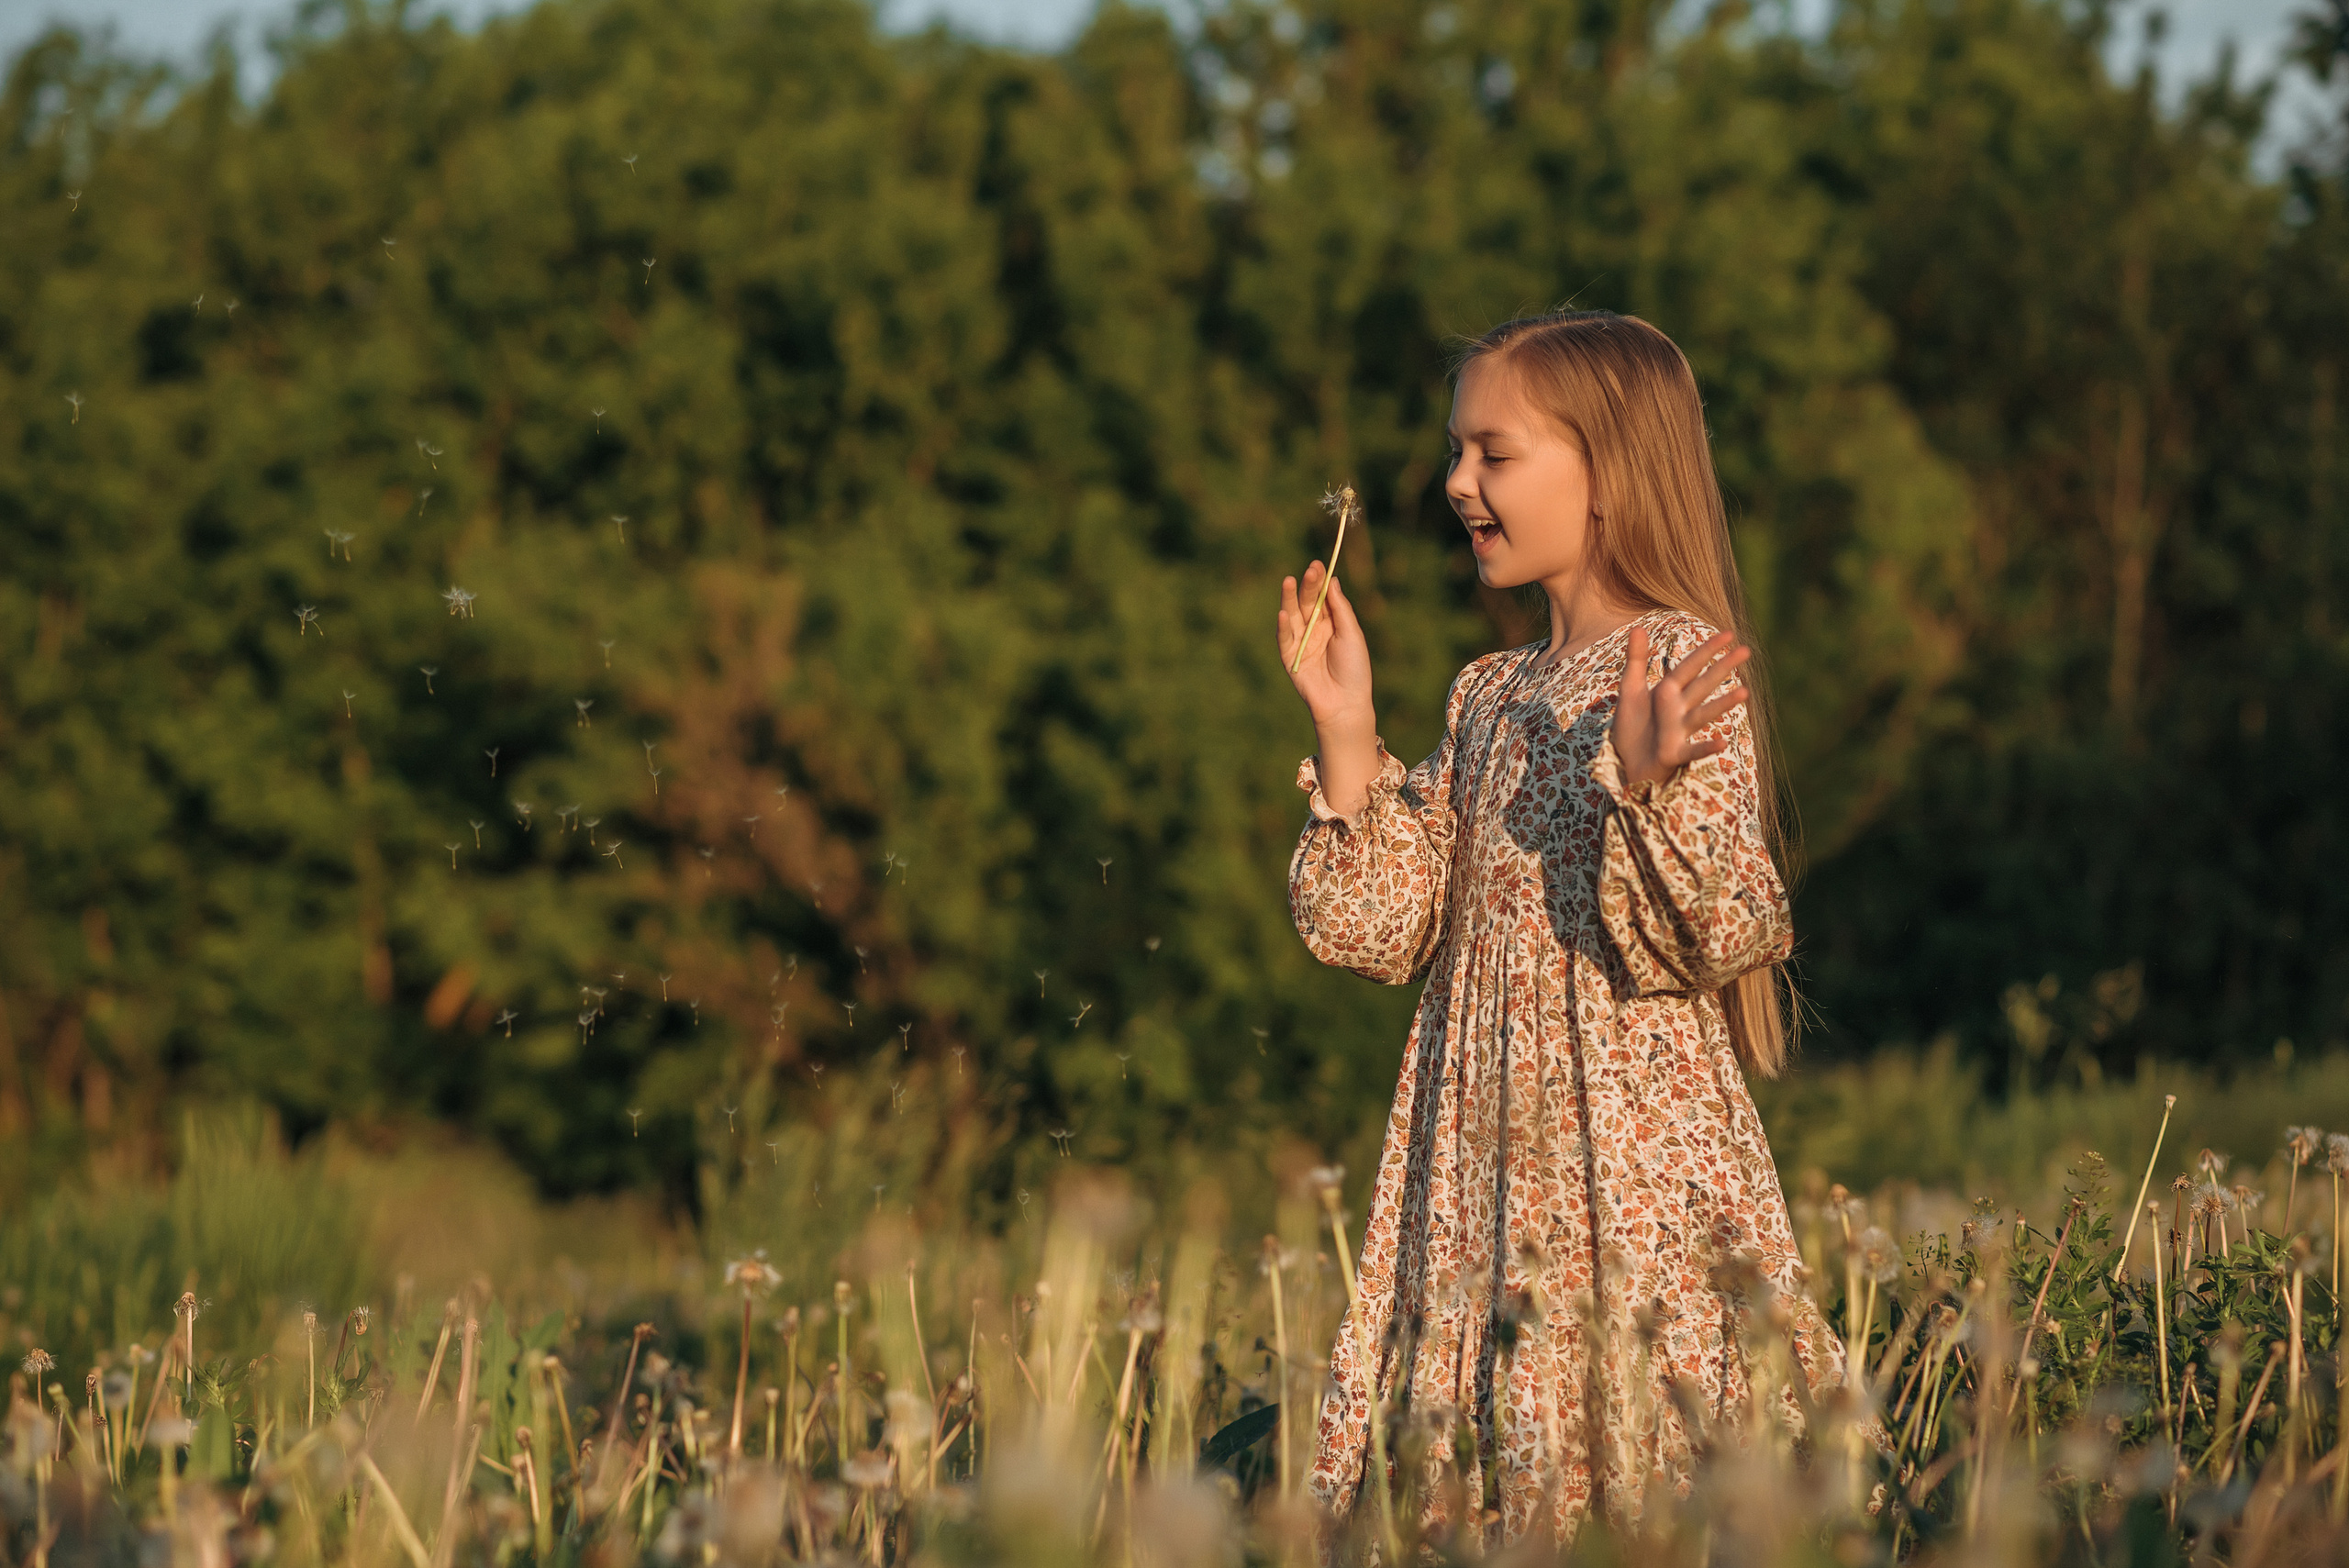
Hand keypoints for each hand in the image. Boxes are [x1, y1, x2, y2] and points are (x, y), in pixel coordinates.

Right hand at [1278, 560, 1374, 733]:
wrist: (1345, 703)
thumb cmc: (1354, 668)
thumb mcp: (1351, 634)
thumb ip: (1340, 608)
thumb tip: (1332, 580)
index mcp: (1331, 623)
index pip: (1322, 597)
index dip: (1320, 581)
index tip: (1318, 564)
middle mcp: (1314, 630)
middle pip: (1307, 603)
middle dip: (1307, 586)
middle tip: (1310, 569)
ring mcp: (1300, 643)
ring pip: (1292, 616)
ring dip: (1288, 599)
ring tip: (1288, 580)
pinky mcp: (1290, 658)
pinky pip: (1284, 639)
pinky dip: (1283, 626)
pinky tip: (1283, 612)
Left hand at [1613, 625, 1749, 788]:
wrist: (1625, 760)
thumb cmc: (1632, 725)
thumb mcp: (1629, 689)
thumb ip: (1636, 660)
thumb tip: (1639, 627)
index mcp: (1669, 691)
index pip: (1690, 666)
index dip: (1707, 650)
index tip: (1729, 633)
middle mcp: (1679, 708)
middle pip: (1703, 685)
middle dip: (1722, 668)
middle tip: (1747, 651)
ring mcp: (1679, 731)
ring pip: (1703, 714)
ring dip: (1722, 704)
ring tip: (1744, 693)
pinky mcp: (1674, 753)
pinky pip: (1693, 751)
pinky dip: (1706, 748)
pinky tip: (1722, 743)